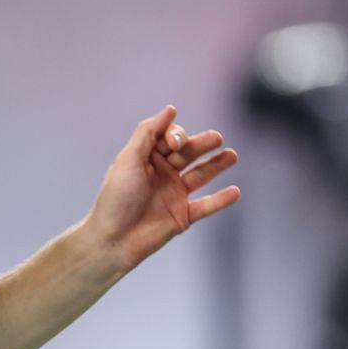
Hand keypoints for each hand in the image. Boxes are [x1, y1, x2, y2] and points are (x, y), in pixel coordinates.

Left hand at [84, 105, 239, 272]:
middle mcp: (162, 174)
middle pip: (189, 153)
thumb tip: (171, 109)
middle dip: (202, 144)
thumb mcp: (128, 160)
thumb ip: (148, 133)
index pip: (170, 138)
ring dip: (217, 165)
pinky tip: (235, 191)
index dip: (177, 135)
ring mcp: (174, 194)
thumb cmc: (116, 199)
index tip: (176, 144)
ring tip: (232, 156)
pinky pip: (207, 205)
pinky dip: (221, 200)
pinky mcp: (183, 216)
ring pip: (202, 175)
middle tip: (217, 138)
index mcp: (147, 158)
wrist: (113, 240)